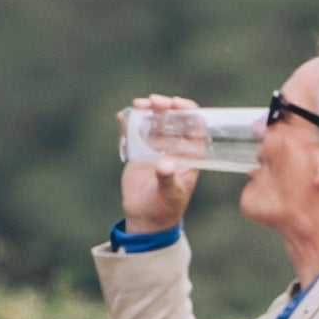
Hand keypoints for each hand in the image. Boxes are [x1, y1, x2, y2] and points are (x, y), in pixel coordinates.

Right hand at [120, 94, 204, 235]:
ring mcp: (156, 147)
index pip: (195, 126)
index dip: (188, 111)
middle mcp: (175, 147)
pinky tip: (124, 116)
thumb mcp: (170, 193)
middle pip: (173, 118)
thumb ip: (167, 178)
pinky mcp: (139, 150)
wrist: (146, 217)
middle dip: (166, 106)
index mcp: (190, 154)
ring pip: (154, 120)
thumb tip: (164, 165)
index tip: (177, 104)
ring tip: (139, 105)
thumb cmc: (165, 207)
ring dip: (148, 109)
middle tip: (155, 102)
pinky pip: (135, 131)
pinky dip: (129, 121)